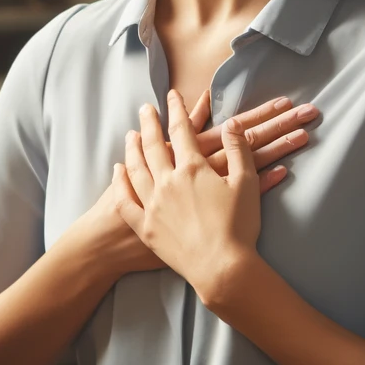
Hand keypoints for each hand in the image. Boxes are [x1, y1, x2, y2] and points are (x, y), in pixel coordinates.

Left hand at [71, 92, 317, 284]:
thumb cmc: (239, 226)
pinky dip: (119, 183)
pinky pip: (126, 200)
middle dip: (149, 123)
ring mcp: (152, 204)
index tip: (171, 96)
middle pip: (153, 145)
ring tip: (130, 135)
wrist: (222, 268)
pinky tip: (117, 171)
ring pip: (135, 168)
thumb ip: (239, 150)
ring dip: (132, 148)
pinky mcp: (145, 227)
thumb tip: (233, 124)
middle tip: (144, 109)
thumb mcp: (247, 183)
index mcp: (192, 168)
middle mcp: (167, 182)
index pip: (181, 130)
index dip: (177, 110)